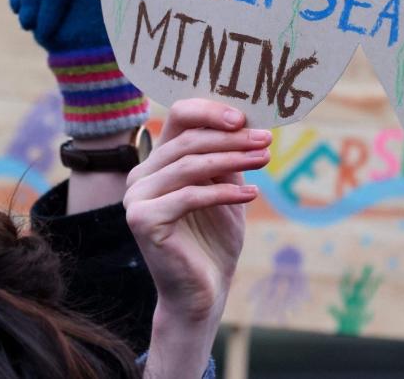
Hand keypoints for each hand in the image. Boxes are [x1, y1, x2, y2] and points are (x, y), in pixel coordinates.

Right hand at [125, 100, 270, 376]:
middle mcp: (140, 175)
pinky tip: (253, 194)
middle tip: (266, 139)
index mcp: (157, 162)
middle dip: (231, 138)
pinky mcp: (143, 220)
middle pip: (188, 140)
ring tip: (265, 158)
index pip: (179, 117)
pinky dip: (224, 192)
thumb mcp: (225, 188)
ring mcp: (136, 197)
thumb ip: (228, 157)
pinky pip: (190, 196)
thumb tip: (249, 121)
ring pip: (190, 165)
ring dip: (233, 159)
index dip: (211, 111)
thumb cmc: (214, 239)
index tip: (246, 116)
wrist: (202, 291)